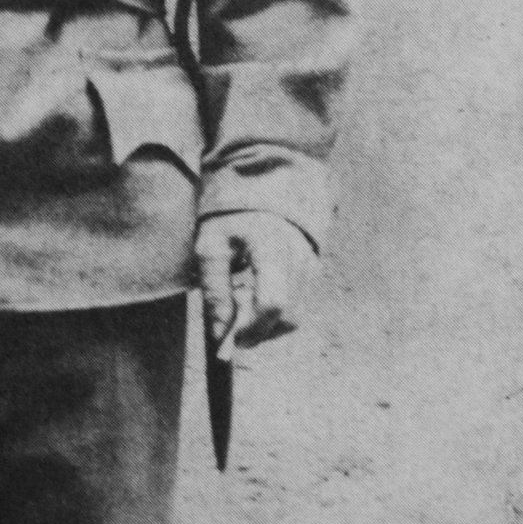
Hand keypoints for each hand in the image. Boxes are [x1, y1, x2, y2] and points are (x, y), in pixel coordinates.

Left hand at [195, 213, 316, 350]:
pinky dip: (274, 312)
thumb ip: (215, 290)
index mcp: (272, 248)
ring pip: (295, 315)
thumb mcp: (210, 246)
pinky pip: (298, 304)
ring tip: (240, 301)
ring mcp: (311, 266)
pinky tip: (253, 293)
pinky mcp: (313, 271)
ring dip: (266, 323)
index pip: (272, 302)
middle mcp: (300, 259)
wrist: (261, 184)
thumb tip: (221, 334)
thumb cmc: (229, 215)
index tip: (230, 339)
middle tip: (231, 326)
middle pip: (288, 317)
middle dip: (259, 332)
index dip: (252, 328)